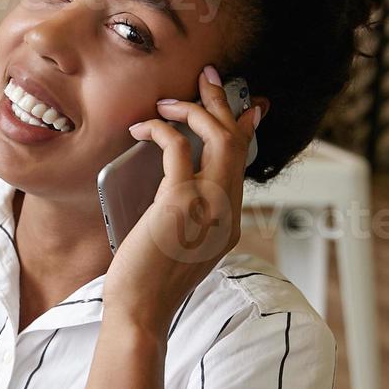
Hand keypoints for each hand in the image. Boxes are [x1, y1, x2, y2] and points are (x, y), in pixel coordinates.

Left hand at [105, 65, 263, 334]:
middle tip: (208, 77)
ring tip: (169, 100)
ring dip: (194, 109)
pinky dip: (161, 130)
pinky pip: (178, 147)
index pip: (243, 164)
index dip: (246, 129)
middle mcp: (227, 211)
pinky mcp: (181, 201)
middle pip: (238, 141)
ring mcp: (209, 205)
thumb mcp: (178, 245)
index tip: (247, 106)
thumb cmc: (148, 284)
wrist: (141, 311)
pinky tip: (142, 128)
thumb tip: (169, 187)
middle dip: (223, 103)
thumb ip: (185, 216)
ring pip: (219, 137)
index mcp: (230, 222)